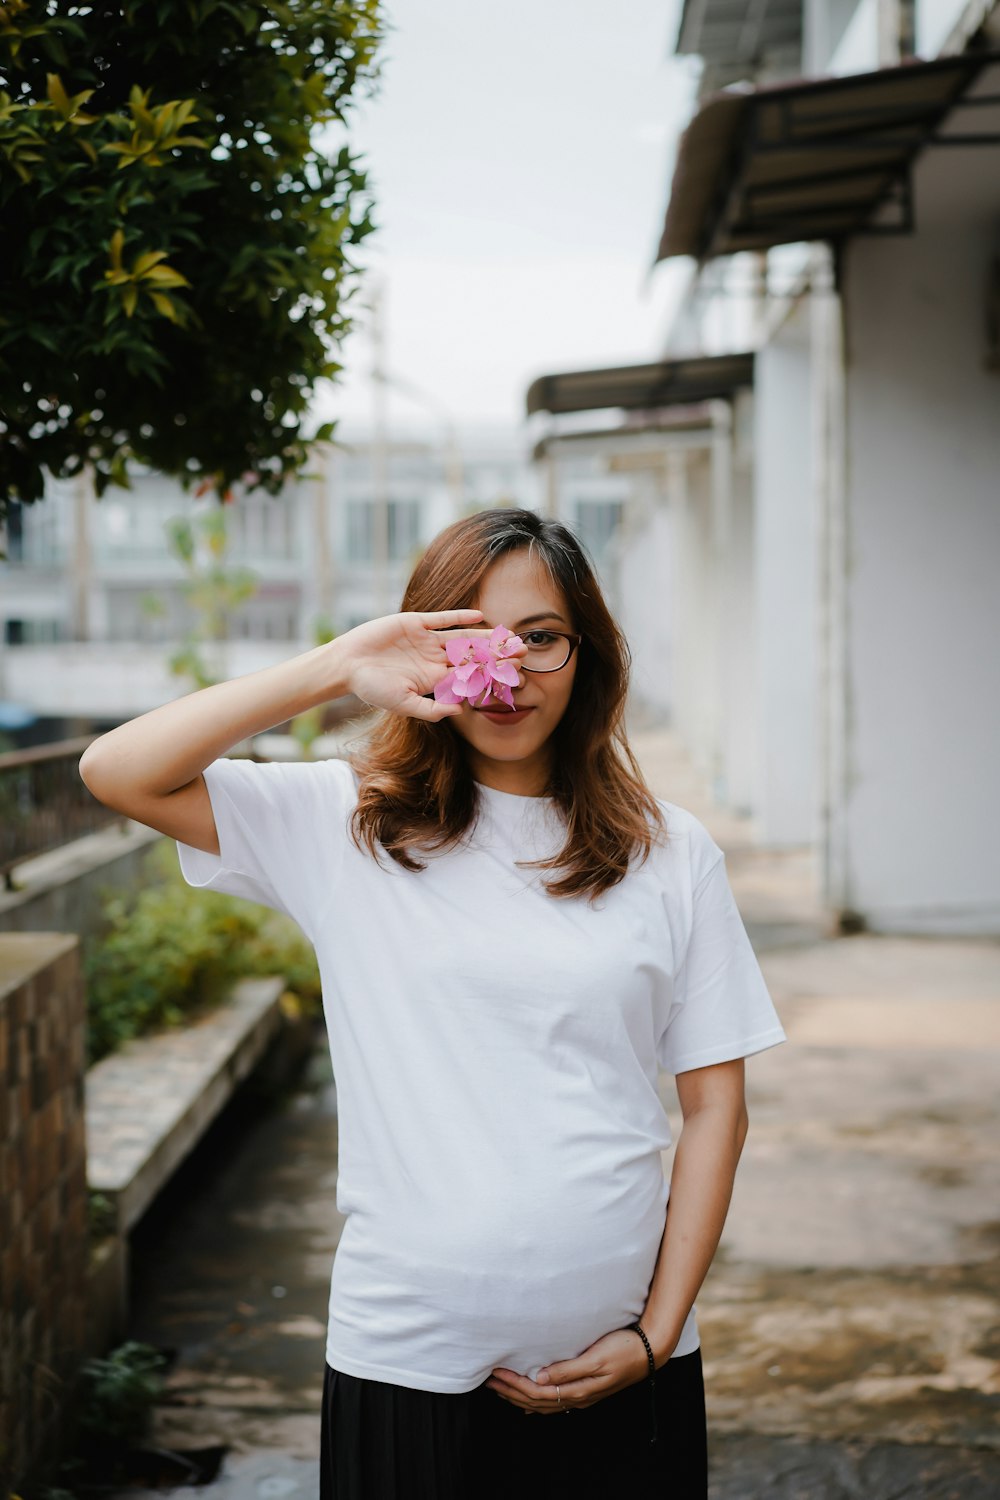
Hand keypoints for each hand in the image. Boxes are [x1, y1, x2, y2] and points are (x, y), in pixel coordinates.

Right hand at [337, 609, 526, 722]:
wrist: (347, 664)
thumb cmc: (372, 688)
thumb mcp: (403, 703)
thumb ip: (431, 709)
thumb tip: (460, 710)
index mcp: (433, 679)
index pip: (468, 677)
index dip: (490, 676)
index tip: (513, 675)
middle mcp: (433, 659)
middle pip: (471, 656)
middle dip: (496, 655)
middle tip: (522, 652)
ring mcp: (426, 640)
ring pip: (462, 637)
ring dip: (484, 637)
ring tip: (507, 634)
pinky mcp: (415, 623)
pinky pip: (442, 619)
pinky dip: (459, 617)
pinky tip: (479, 616)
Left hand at [486, 1327, 651, 1414]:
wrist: (649, 1351)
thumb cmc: (623, 1349)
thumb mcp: (596, 1357)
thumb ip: (568, 1369)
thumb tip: (540, 1378)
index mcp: (577, 1389)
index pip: (537, 1392)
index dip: (514, 1385)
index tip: (495, 1373)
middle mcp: (577, 1396)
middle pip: (537, 1400)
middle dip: (511, 1392)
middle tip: (489, 1380)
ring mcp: (582, 1395)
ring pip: (544, 1403)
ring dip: (520, 1397)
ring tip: (501, 1389)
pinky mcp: (586, 1389)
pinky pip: (555, 1401)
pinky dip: (537, 1402)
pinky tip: (530, 1402)